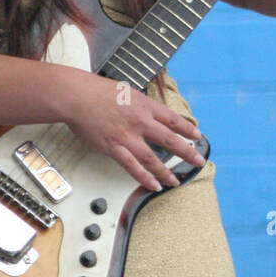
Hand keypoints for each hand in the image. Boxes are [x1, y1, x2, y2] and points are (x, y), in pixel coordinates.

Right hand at [55, 69, 204, 191]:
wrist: (77, 96)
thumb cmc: (98, 91)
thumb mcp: (127, 91)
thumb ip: (140, 104)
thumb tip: (149, 112)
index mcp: (145, 105)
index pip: (173, 119)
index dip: (187, 129)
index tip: (197, 136)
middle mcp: (140, 121)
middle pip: (169, 140)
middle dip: (187, 153)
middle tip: (198, 162)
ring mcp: (127, 136)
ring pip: (152, 158)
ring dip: (166, 171)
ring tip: (175, 181)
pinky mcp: (113, 148)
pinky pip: (132, 166)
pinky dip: (144, 177)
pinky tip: (154, 185)